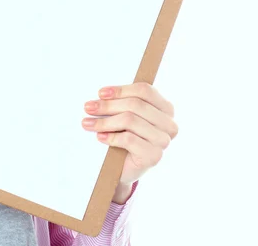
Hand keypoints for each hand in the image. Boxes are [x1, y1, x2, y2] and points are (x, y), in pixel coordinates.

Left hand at [81, 82, 177, 200]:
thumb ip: (121, 103)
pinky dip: (111, 137)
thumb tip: (102, 95)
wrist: (124, 168)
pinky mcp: (154, 156)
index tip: (101, 93)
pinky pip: (129, 139)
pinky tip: (100, 137)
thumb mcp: (125, 114)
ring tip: (88, 124)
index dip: (121, 90)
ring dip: (105, 122)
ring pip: (130, 120)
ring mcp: (163, 141)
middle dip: (108, 105)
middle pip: (135, 105)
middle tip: (88, 107)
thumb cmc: (124, 136)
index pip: (145, 90)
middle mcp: (169, 124)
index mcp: (165, 108)